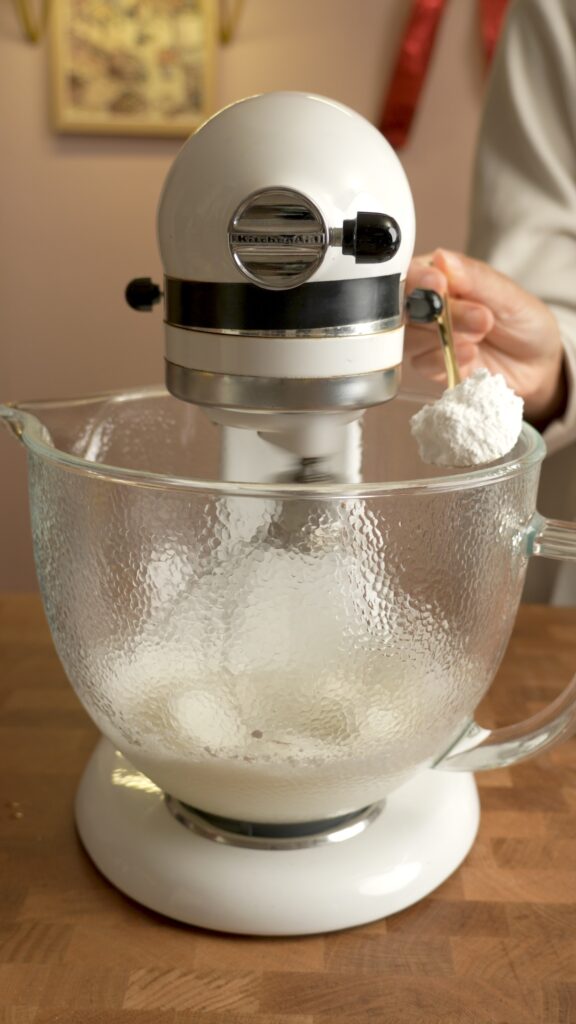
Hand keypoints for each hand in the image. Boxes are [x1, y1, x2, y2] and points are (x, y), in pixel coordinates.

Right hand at [406, 249, 566, 426]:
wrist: (537, 365)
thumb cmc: (523, 322)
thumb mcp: (508, 296)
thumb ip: (475, 279)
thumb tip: (441, 258)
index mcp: (441, 277)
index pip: (414, 273)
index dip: (420, 279)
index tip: (438, 284)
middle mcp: (427, 306)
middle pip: (407, 307)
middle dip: (440, 311)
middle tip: (480, 316)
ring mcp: (426, 338)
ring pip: (410, 336)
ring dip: (443, 336)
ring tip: (481, 334)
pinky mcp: (431, 366)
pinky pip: (422, 363)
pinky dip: (443, 358)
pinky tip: (470, 354)